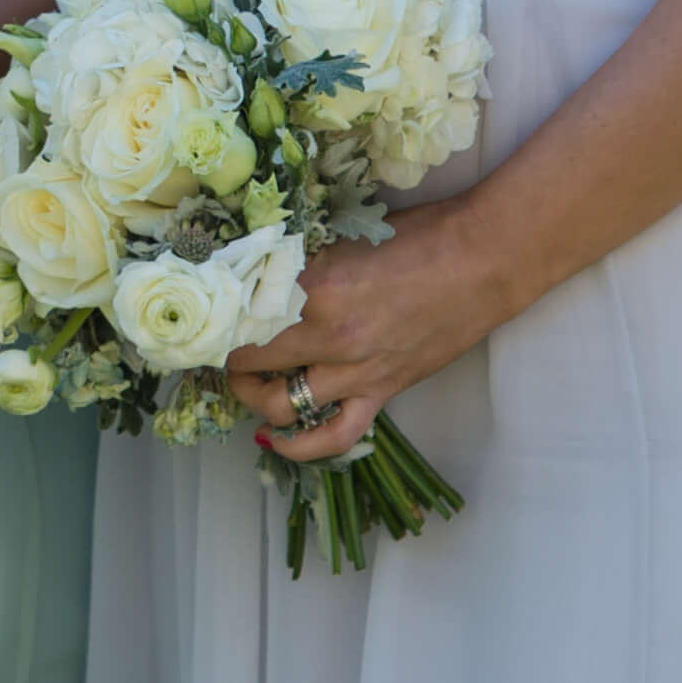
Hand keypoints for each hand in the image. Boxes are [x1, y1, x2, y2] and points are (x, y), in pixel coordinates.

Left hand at [225, 192, 527, 462]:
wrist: (484, 260)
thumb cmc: (418, 235)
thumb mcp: (343, 237)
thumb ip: (298, 261)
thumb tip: (250, 269)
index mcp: (313, 285)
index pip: (237, 311)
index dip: (209, 317)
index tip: (197, 314)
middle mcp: (327, 334)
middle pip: (247, 358)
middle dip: (221, 353)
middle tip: (214, 342)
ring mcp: (355, 370)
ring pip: (279, 403)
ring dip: (250, 395)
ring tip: (243, 380)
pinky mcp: (381, 392)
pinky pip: (333, 436)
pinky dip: (299, 446)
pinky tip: (274, 440)